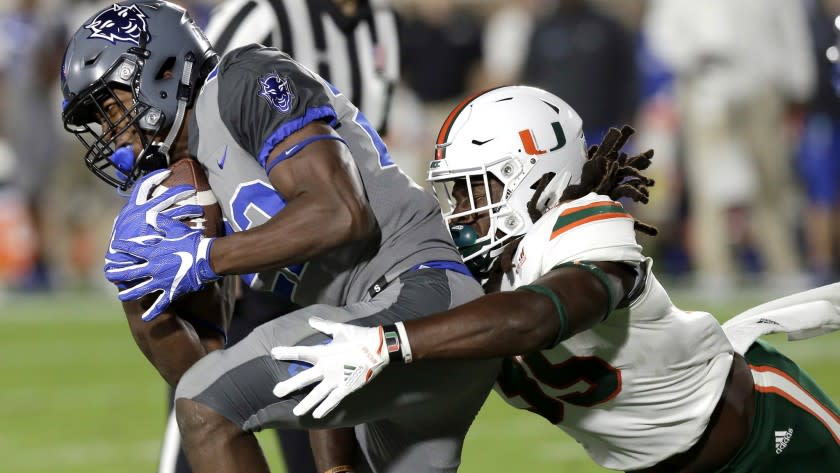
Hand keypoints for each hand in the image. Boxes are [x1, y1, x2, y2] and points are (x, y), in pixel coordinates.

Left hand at [104, 171, 217, 320]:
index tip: (113, 249)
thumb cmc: (192, 242)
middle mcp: (153, 268)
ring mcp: (161, 281)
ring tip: (120, 296)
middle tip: (107, 275)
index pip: (132, 249)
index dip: (121, 248)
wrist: (207, 258)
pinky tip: (145, 319)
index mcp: (153, 252)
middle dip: (117, 273)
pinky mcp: (171, 291)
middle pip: (129, 272)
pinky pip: (160, 304)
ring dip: (128, 293)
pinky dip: (152, 312)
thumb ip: (160, 222)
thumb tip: (148, 215)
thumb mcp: (175, 228)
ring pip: (140, 290)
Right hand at [108, 169, 202, 246]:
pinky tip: (199, 228)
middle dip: (181, 191)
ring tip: (200, 210)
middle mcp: (143, 213)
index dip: (155, 177)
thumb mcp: (121, 229)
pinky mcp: (164, 236)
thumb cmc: (119, 247)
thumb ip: (129, 219)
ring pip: (177, 211)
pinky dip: (191, 227)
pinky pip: (182, 228)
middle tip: (191, 189)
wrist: (119, 264)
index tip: (167, 172)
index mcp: (132, 209)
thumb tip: (133, 212)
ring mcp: (154, 224)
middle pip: (167, 196)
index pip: (143, 186)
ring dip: (190, 209)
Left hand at [271, 317, 389, 418]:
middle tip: (276, 391)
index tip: (273, 353)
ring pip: (317, 394)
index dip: (286, 352)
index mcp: (323, 352)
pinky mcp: (347, 387)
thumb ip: (323, 325)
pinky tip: (317, 415)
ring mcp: (336, 379)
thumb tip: (311, 319)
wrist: (379, 347)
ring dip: (306, 403)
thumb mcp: (340, 328)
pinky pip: (334, 400)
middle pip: (303, 378)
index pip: (300, 352)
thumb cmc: (359, 336)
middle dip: (289, 385)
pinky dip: (326, 408)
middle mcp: (326, 367)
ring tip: (296, 412)